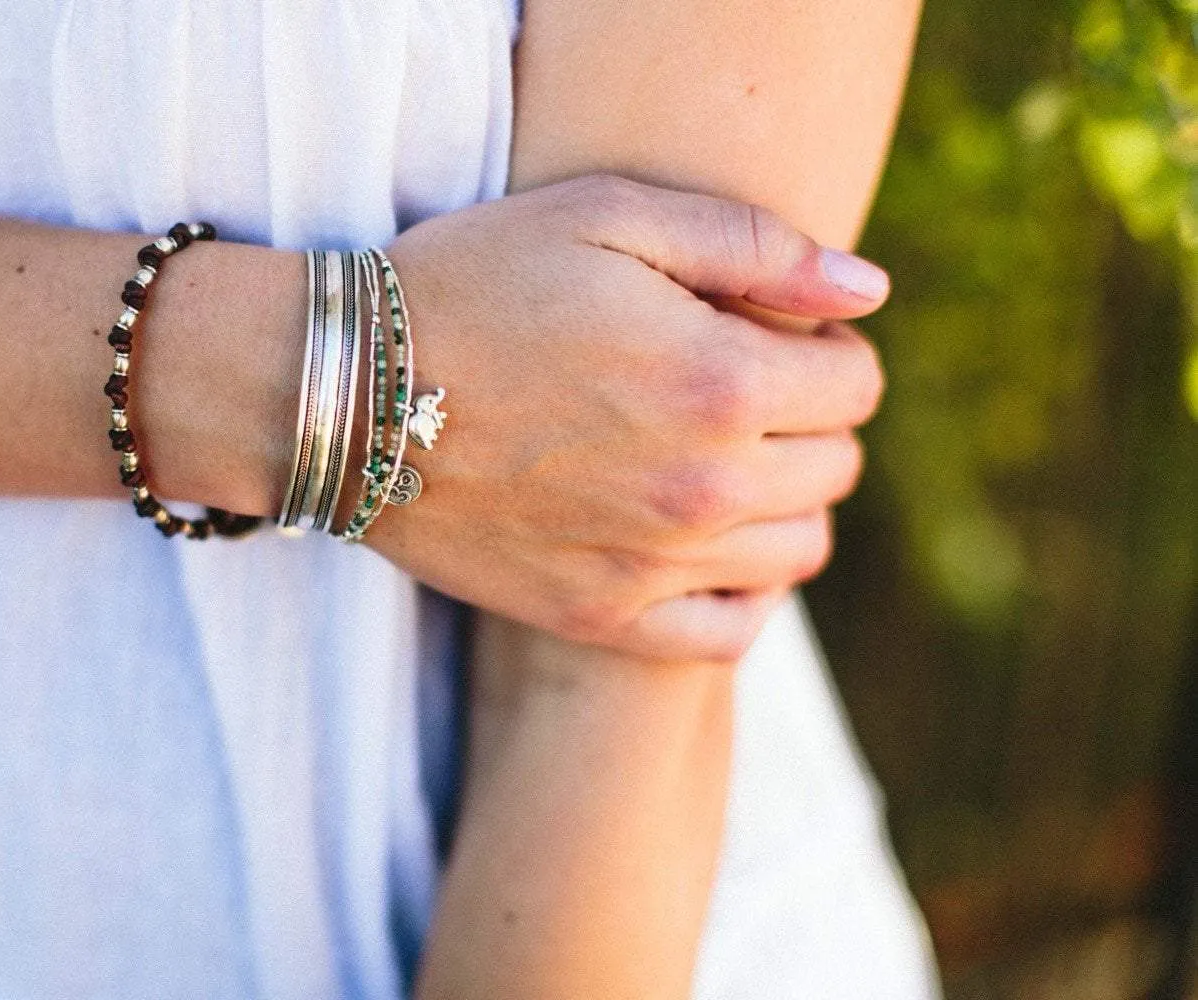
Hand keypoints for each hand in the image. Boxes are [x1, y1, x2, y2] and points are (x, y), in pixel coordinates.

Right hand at [365, 175, 886, 662]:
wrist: (342, 394)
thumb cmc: (469, 285)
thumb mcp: (606, 218)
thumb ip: (755, 246)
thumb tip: (868, 289)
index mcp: (721, 382)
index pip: (855, 382)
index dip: (826, 345)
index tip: (772, 331)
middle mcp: (704, 489)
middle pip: (837, 466)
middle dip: (810, 417)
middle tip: (742, 385)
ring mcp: (652, 565)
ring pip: (799, 549)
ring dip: (786, 498)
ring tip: (724, 458)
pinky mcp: (600, 616)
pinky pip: (731, 631)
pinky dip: (746, 590)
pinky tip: (711, 546)